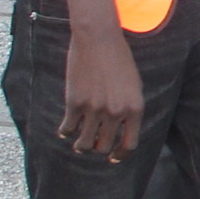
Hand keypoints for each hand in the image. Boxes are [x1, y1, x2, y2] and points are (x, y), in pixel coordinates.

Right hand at [57, 13, 143, 158]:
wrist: (99, 39)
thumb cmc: (119, 60)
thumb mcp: (133, 85)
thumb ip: (129, 109)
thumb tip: (120, 132)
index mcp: (134, 108)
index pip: (129, 144)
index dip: (120, 155)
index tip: (113, 158)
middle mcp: (115, 112)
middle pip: (104, 146)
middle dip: (99, 149)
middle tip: (93, 145)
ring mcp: (94, 108)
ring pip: (85, 143)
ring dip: (81, 147)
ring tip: (79, 144)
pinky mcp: (75, 102)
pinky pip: (68, 128)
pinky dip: (66, 133)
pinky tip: (65, 131)